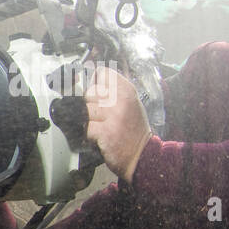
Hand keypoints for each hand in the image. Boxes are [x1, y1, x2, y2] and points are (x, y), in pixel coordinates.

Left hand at [85, 66, 151, 182]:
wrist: (143, 155)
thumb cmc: (132, 131)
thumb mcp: (128, 104)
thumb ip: (112, 92)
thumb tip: (90, 80)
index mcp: (127, 90)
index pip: (103, 73)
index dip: (94, 82)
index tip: (96, 93)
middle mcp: (121, 100)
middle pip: (90, 92)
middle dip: (89, 105)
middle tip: (100, 117)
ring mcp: (114, 115)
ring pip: (85, 109)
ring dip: (89, 121)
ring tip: (100, 127)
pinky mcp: (106, 131)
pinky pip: (86, 127)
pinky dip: (89, 135)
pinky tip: (100, 137)